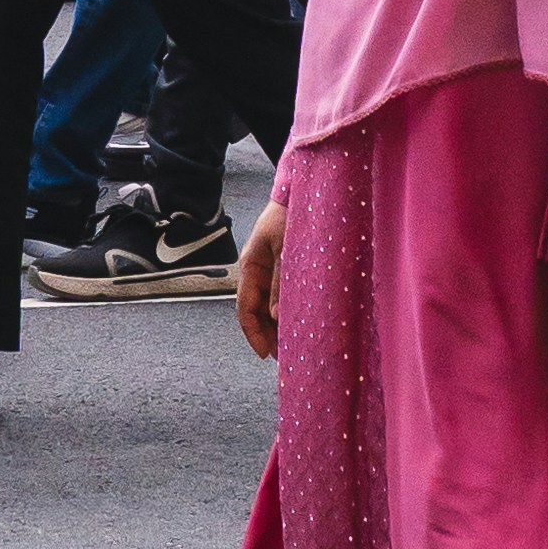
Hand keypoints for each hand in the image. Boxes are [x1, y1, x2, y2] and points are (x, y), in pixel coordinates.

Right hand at [235, 199, 286, 363]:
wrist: (303, 190)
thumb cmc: (292, 215)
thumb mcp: (286, 248)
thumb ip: (281, 281)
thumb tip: (276, 315)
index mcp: (250, 266)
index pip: (244, 307)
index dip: (252, 333)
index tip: (265, 353)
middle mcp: (257, 270)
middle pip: (256, 311)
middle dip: (267, 335)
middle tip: (283, 358)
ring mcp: (271, 269)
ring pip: (269, 306)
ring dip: (277, 326)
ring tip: (291, 346)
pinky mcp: (285, 266)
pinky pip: (281, 295)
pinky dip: (286, 311)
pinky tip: (297, 323)